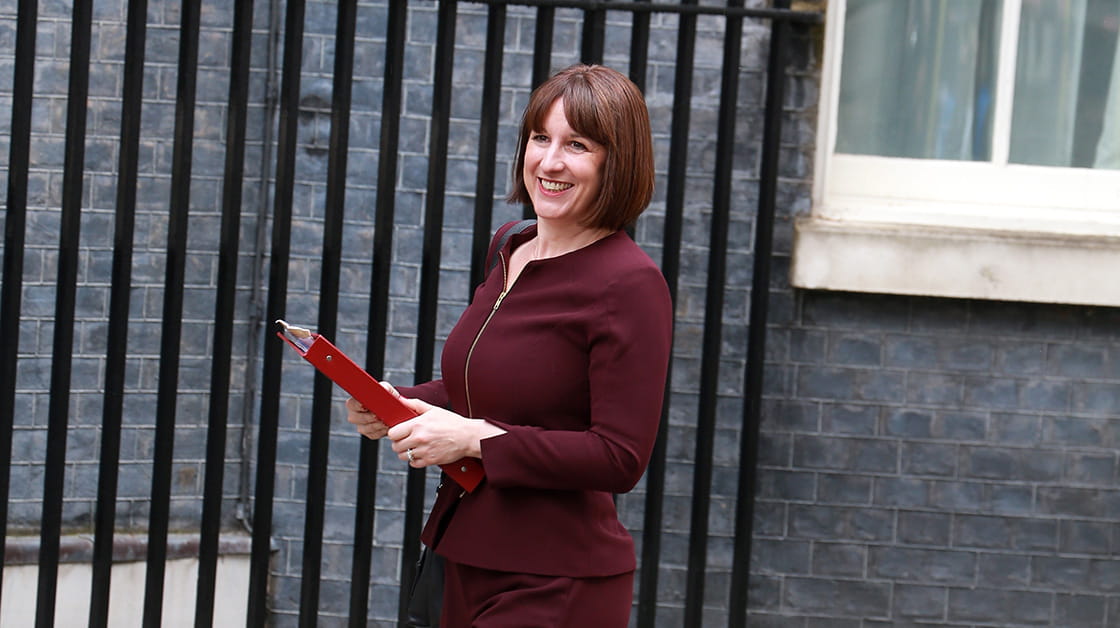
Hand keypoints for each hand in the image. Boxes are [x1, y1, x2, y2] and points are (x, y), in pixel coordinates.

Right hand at [345, 381, 397, 439]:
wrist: (394, 408)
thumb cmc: (386, 396)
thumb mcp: (385, 389)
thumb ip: (383, 387)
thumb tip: (382, 389)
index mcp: (354, 403)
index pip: (352, 404)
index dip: (358, 405)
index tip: (365, 405)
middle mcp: (354, 415)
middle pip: (357, 418)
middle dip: (368, 417)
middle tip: (377, 416)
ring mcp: (361, 426)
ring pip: (365, 428)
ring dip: (376, 426)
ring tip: (385, 422)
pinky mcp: (369, 434)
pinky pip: (373, 435)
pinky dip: (381, 431)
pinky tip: (387, 427)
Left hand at [387, 399, 505, 467]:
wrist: (468, 436)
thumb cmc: (452, 422)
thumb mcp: (433, 410)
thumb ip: (415, 404)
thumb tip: (401, 400)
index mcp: (418, 425)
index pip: (393, 433)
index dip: (395, 433)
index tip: (400, 432)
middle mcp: (419, 439)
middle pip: (395, 446)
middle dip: (399, 443)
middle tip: (407, 439)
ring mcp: (424, 451)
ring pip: (403, 456)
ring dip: (406, 452)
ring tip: (414, 446)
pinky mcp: (430, 460)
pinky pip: (413, 464)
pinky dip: (415, 460)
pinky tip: (421, 452)